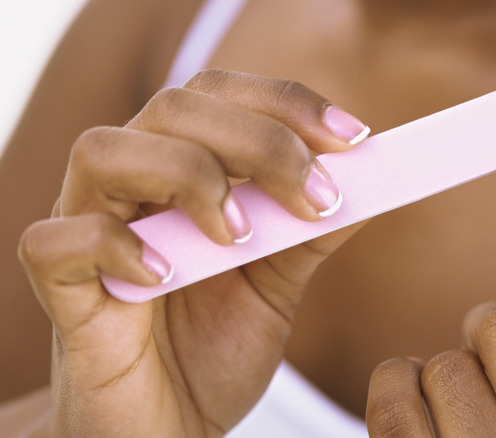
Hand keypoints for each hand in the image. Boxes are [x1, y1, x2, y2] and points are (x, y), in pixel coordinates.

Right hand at [18, 71, 368, 436]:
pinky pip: (57, 241)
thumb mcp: (278, 285)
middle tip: (317, 196)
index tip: (355, 138)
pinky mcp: (61, 288)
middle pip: (175, 107)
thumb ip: (310, 231)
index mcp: (183, 170)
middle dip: (260, 140)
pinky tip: (166, 278)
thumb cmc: (215, 350)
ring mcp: (89, 229)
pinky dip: (115, 246)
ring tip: (238, 238)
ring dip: (189, 177)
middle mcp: (132, 186)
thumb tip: (369, 180)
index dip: (288, 104)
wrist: (169, 427)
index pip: (223, 96)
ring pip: (105, 150)